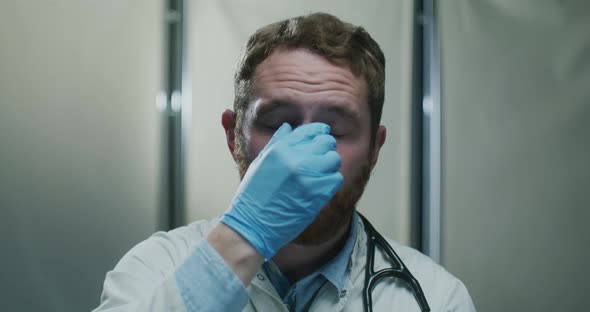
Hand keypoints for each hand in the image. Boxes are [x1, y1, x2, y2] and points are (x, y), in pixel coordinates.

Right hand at [220, 122, 342, 258]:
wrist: (253, 224)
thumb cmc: (254, 194)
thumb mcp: (260, 162)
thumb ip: (277, 142)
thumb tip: (288, 126)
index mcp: (280, 148)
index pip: (311, 131)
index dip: (319, 133)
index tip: (320, 139)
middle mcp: (295, 159)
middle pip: (327, 143)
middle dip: (325, 149)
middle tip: (319, 160)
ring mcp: (307, 176)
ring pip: (334, 160)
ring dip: (329, 166)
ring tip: (319, 175)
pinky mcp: (317, 193)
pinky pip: (336, 179)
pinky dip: (331, 182)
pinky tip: (320, 187)